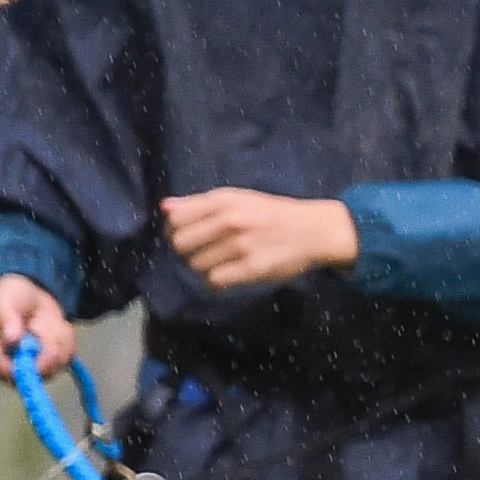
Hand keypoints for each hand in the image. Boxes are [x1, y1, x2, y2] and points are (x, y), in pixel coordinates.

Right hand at [0, 272, 71, 384]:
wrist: (29, 296)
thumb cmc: (10, 298)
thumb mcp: (3, 300)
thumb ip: (5, 318)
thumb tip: (12, 339)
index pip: (11, 373)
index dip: (29, 357)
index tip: (34, 331)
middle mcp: (13, 368)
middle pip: (41, 368)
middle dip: (46, 340)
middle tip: (36, 321)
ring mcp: (35, 368)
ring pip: (59, 360)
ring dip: (57, 335)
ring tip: (43, 321)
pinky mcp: (54, 363)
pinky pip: (70, 353)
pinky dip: (66, 335)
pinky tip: (53, 325)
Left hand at [162, 188, 358, 292]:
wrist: (313, 230)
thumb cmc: (271, 213)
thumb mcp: (237, 198)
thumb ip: (200, 203)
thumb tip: (165, 207)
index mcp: (224, 200)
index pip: (176, 220)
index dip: (175, 232)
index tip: (189, 237)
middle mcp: (230, 220)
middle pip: (181, 245)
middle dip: (188, 252)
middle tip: (205, 252)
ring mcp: (241, 245)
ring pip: (197, 265)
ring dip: (204, 268)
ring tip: (222, 262)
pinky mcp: (252, 268)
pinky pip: (215, 280)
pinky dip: (217, 281)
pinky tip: (229, 274)